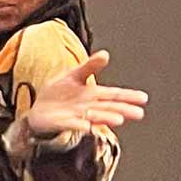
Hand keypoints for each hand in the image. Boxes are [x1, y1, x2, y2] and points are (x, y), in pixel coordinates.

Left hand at [25, 50, 147, 138]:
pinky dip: (81, 126)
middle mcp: (88, 106)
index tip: (143, 98)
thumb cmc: (58, 93)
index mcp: (93, 94)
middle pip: (108, 107)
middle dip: (123, 110)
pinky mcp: (63, 123)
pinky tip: (88, 127)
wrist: (37, 108)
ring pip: (94, 117)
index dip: (128, 96)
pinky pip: (73, 125)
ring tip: (119, 120)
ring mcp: (77, 116)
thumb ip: (89, 66)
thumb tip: (106, 54)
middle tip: (138, 113)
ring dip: (106, 118)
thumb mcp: (73, 75)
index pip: (114, 95)